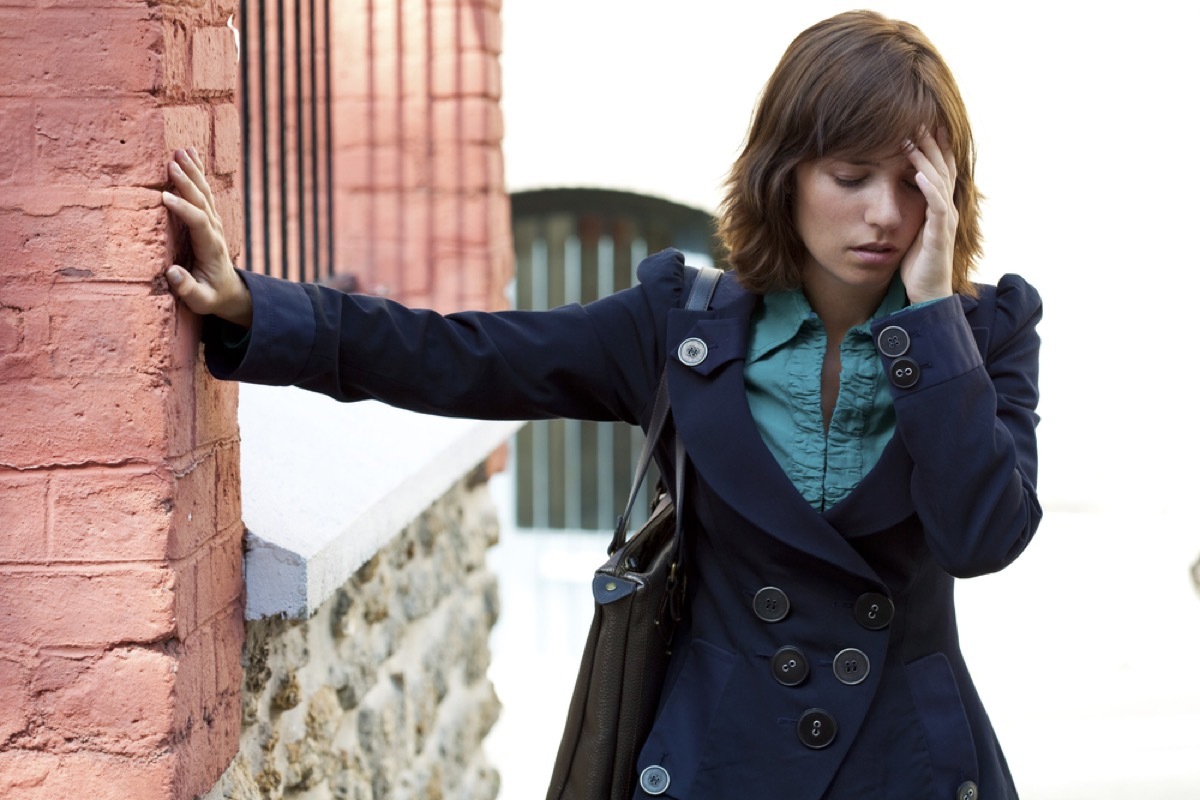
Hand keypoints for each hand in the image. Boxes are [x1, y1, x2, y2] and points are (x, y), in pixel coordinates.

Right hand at [162, 148, 251, 327]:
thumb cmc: (212, 296)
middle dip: (187, 182)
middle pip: (202, 201)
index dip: (183, 210)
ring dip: (193, 171)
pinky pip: (204, 191)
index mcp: (211, 247)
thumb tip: (172, 273)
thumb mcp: (201, 301)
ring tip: (180, 150)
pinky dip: (197, 172)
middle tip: (171, 163)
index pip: (198, 223)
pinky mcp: (210, 218)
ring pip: (204, 192)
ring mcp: (214, 222)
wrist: (230, 291)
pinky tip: (190, 153)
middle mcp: (215, 230)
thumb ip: (188, 288)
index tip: (164, 198)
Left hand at [899, 128, 956, 303]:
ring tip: (914, 138)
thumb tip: (888, 190)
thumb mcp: (909, 229)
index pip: (939, 168)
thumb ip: (905, 208)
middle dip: (930, 143)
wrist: (928, 294)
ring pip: (939, 181)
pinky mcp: (939, 235)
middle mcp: (946, 207)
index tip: (922, 122)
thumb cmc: (916, 263)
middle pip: (941, 167)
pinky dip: (928, 188)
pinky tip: (919, 173)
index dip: (933, 146)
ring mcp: (945, 220)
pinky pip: (936, 206)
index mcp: (939, 205)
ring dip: (926, 159)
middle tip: (918, 119)